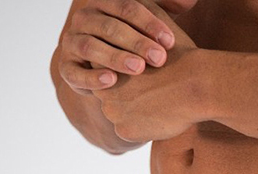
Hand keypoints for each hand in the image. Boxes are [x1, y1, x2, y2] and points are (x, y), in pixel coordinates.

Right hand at [58, 0, 180, 94]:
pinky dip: (93, 77)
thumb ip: (166, 9)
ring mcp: (73, 42)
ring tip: (139, 68)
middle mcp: (85, 18)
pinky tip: (111, 81)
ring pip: (92, 46)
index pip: (126, 7)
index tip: (170, 42)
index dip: (149, 23)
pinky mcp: (67, 68)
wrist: (109, 73)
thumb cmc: (136, 46)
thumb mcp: (150, 25)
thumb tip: (190, 2)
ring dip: (115, 57)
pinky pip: (76, 73)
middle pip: (110, 26)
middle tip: (159, 59)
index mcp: (105, 3)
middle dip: (136, 42)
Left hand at [90, 0, 202, 142]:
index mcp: (104, 61)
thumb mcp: (155, 31)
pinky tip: (160, 117)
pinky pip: (131, 133)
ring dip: (137, 114)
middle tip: (153, 93)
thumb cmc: (181, 56)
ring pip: (122, 117)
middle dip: (130, 98)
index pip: (110, 76)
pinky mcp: (124, 130)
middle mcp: (101, 86)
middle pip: (113, 99)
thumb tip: (137, 16)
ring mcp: (111, 110)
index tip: (148, 78)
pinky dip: (145, 129)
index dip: (131, 79)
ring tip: (160, 104)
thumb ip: (140, 26)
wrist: (195, 84)